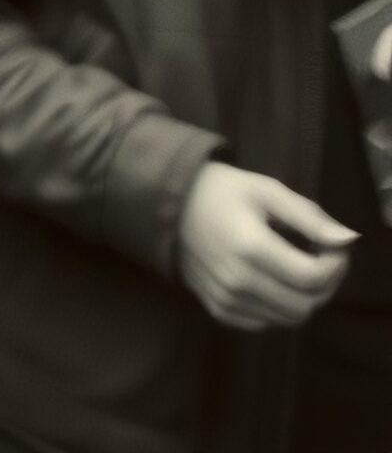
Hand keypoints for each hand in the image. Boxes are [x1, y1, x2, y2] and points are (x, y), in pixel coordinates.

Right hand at [176, 164, 353, 330]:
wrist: (167, 201)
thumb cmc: (221, 191)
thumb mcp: (266, 191)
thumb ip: (309, 217)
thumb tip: (347, 240)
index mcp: (249, 246)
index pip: (312, 277)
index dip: (335, 265)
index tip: (332, 247)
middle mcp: (237, 279)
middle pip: (305, 305)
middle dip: (324, 286)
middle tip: (319, 260)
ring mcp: (225, 298)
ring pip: (288, 319)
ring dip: (303, 299)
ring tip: (296, 271)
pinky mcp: (218, 309)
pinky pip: (265, 323)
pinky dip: (278, 308)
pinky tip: (271, 282)